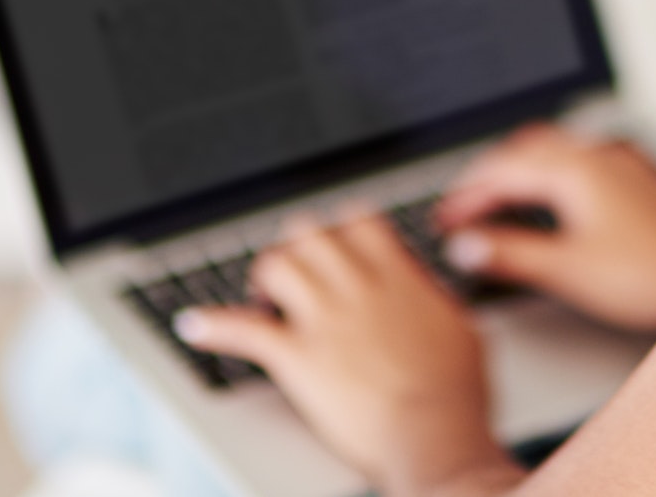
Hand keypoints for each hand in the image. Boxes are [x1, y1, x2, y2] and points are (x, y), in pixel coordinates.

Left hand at [174, 211, 521, 495]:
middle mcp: (357, 287)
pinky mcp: (298, 356)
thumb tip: (426, 290)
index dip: (341, 229)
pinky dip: (212, 325)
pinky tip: (194, 325)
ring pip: (275, 263)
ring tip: (262, 299)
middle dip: (298, 248)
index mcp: (398, 278)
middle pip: (309, 232)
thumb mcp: (461, 330)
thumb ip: (433, 301)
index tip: (337, 245)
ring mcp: (324, 319)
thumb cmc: (456, 395)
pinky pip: (242, 329)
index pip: (359, 220)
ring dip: (263, 278)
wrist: (434, 434)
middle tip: (298, 276)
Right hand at [436, 124, 655, 331]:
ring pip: (552, 147)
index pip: (501, 173)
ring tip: (497, 189)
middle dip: (488, 175)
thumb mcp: (567, 269)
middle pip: (523, 152)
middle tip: (463, 203)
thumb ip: (511, 254)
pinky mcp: (634, 175)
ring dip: (518, 165)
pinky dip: (548, 167)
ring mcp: (617, 161)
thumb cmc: (645, 273)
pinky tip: (552, 187)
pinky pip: (577, 155)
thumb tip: (467, 246)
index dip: (466, 196)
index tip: (444, 218)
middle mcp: (593, 156)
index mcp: (571, 171)